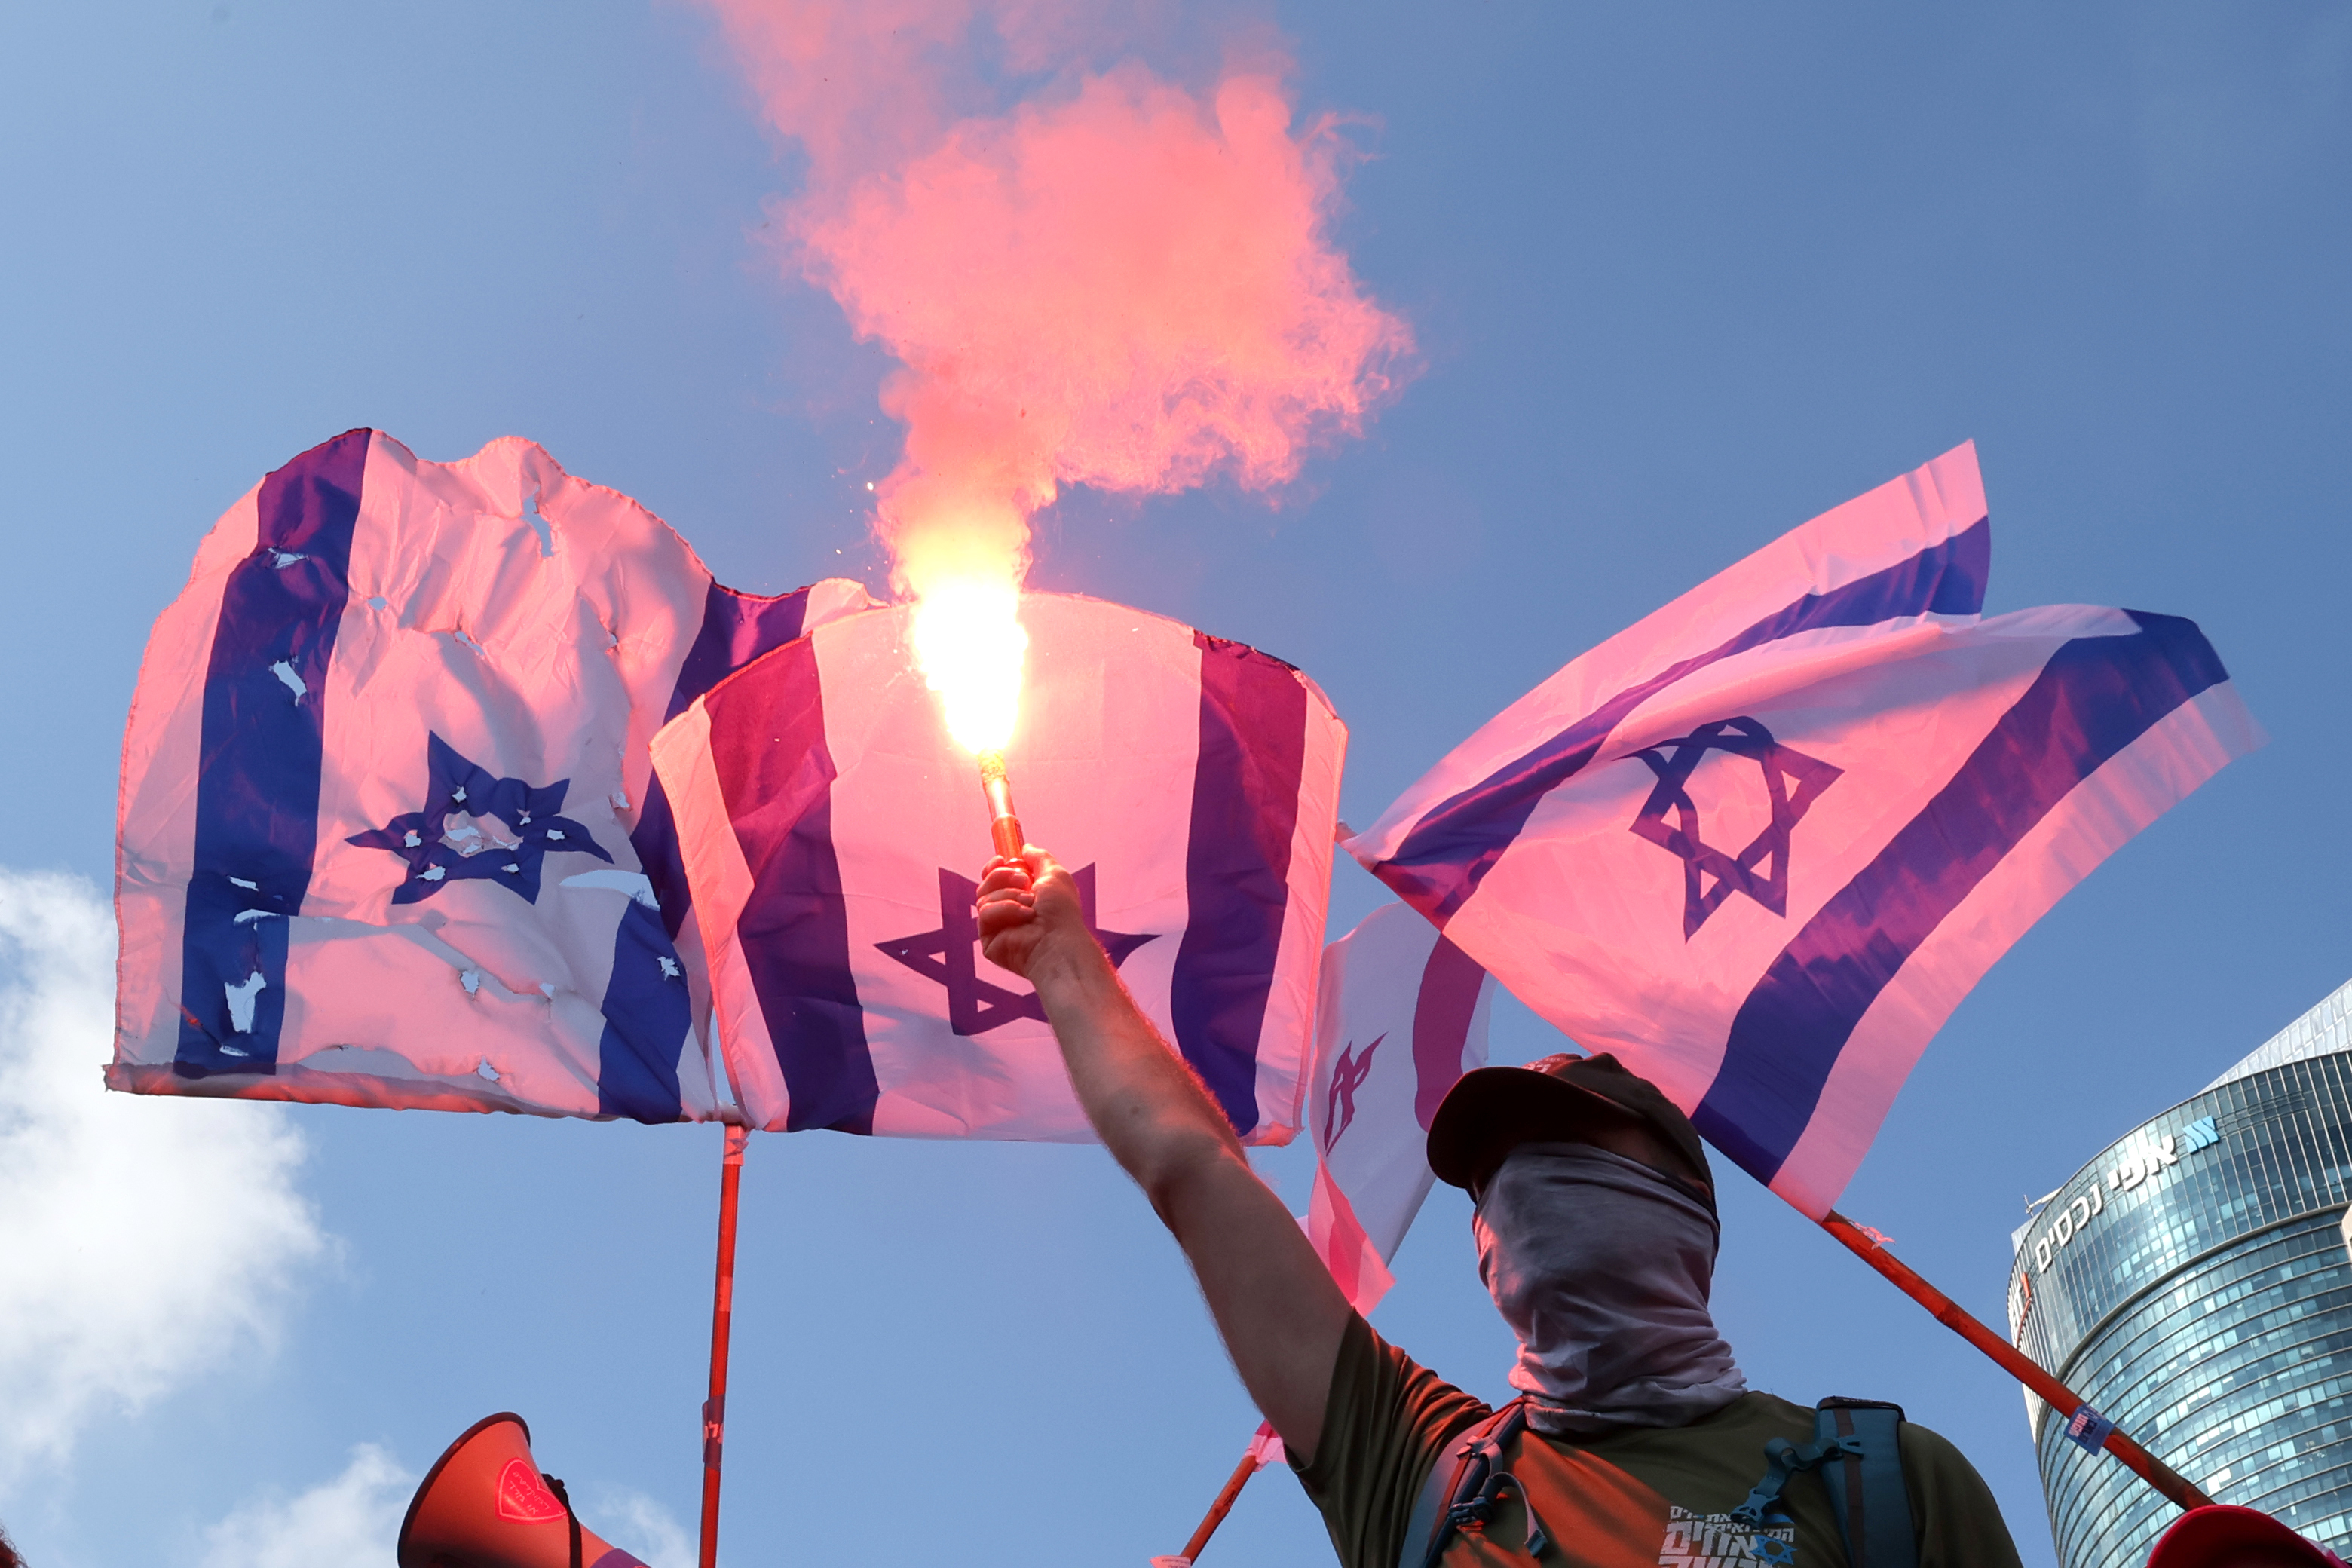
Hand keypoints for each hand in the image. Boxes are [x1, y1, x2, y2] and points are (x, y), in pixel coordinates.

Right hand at [975, 846, 1090, 980]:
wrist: (1057, 940)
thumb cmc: (1061, 911)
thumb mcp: (1055, 874)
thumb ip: (1039, 858)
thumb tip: (1026, 848)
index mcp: (1022, 896)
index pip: (995, 878)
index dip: (994, 867)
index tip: (1001, 860)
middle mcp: (1008, 911)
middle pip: (985, 884)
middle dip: (1002, 877)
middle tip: (1023, 882)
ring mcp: (997, 927)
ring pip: (983, 898)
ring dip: (1009, 896)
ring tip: (1030, 906)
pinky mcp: (989, 941)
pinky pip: (985, 914)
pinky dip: (1005, 911)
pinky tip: (1023, 919)